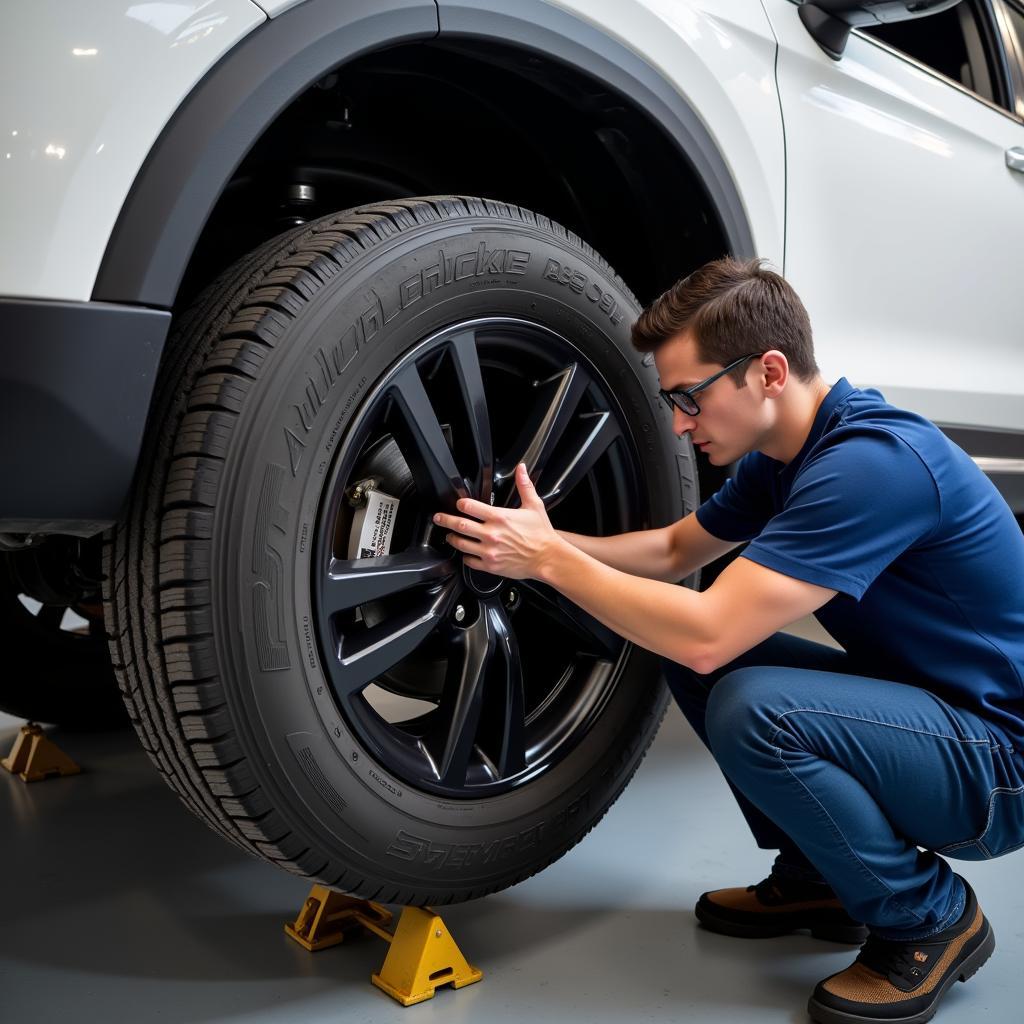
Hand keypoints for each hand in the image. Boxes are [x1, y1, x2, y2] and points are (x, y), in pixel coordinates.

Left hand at [433, 464, 560, 579]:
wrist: (548, 558)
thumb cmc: (542, 534)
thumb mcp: (534, 505)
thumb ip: (524, 485)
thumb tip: (521, 469)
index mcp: (499, 517)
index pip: (469, 506)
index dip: (460, 503)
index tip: (458, 503)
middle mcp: (491, 534)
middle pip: (459, 525)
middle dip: (444, 520)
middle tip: (438, 518)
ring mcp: (489, 551)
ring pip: (460, 543)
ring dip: (452, 538)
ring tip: (450, 536)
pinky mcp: (490, 565)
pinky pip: (470, 561)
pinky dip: (465, 557)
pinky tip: (466, 553)